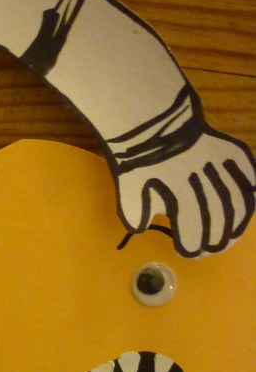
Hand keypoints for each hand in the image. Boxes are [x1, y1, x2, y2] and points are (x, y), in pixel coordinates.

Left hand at [116, 128, 255, 255]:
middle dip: (214, 240)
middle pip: (217, 218)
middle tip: (209, 249)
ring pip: (238, 201)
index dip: (191, 244)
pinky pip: (249, 175)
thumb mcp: (128, 181)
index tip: (187, 251)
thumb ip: (134, 207)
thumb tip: (140, 227)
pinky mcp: (233, 151)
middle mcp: (203, 174)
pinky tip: (246, 209)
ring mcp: (220, 161)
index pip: (190, 226)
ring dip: (235, 225)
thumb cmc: (141, 156)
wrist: (154, 120)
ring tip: (229, 238)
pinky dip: (250, 194)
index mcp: (176, 185)